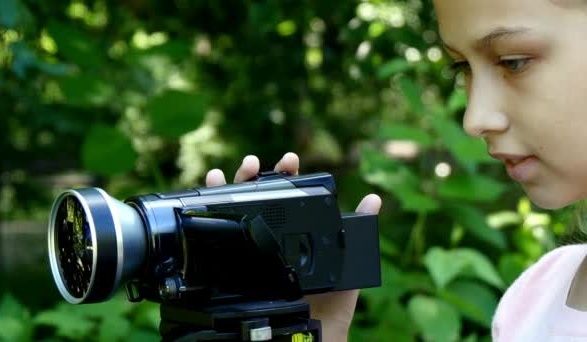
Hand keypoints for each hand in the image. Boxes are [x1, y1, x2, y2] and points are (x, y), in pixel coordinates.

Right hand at [205, 152, 381, 341]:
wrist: (312, 332)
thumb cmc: (331, 301)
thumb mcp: (347, 261)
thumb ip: (359, 229)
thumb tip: (374, 199)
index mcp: (295, 232)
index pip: (288, 196)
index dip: (287, 175)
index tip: (290, 160)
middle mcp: (271, 236)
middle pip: (258, 197)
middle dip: (255, 175)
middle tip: (255, 163)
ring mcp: (252, 248)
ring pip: (235, 209)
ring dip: (231, 184)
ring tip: (231, 172)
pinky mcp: (236, 263)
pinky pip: (221, 234)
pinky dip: (212, 205)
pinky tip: (212, 186)